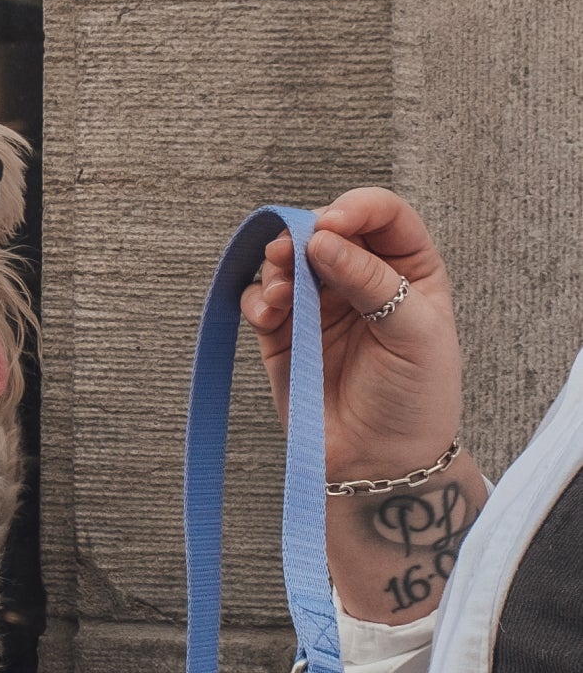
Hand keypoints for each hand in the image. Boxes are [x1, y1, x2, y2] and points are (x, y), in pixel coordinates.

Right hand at [241, 187, 463, 482]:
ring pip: (288, 261)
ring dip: (277, 266)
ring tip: (280, 292)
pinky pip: (260, 301)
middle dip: (306, 233)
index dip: (357, 210)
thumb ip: (372, 281)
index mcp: (407, 269)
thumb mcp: (413, 333)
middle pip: (327, 230)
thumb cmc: (413, 399)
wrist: (379, 462)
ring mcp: (318, 306)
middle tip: (293, 250)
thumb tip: (320, 240)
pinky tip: (268, 312)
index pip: (383, 216)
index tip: (333, 226)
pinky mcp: (283, 336)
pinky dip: (257, 298)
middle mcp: (360, 279)